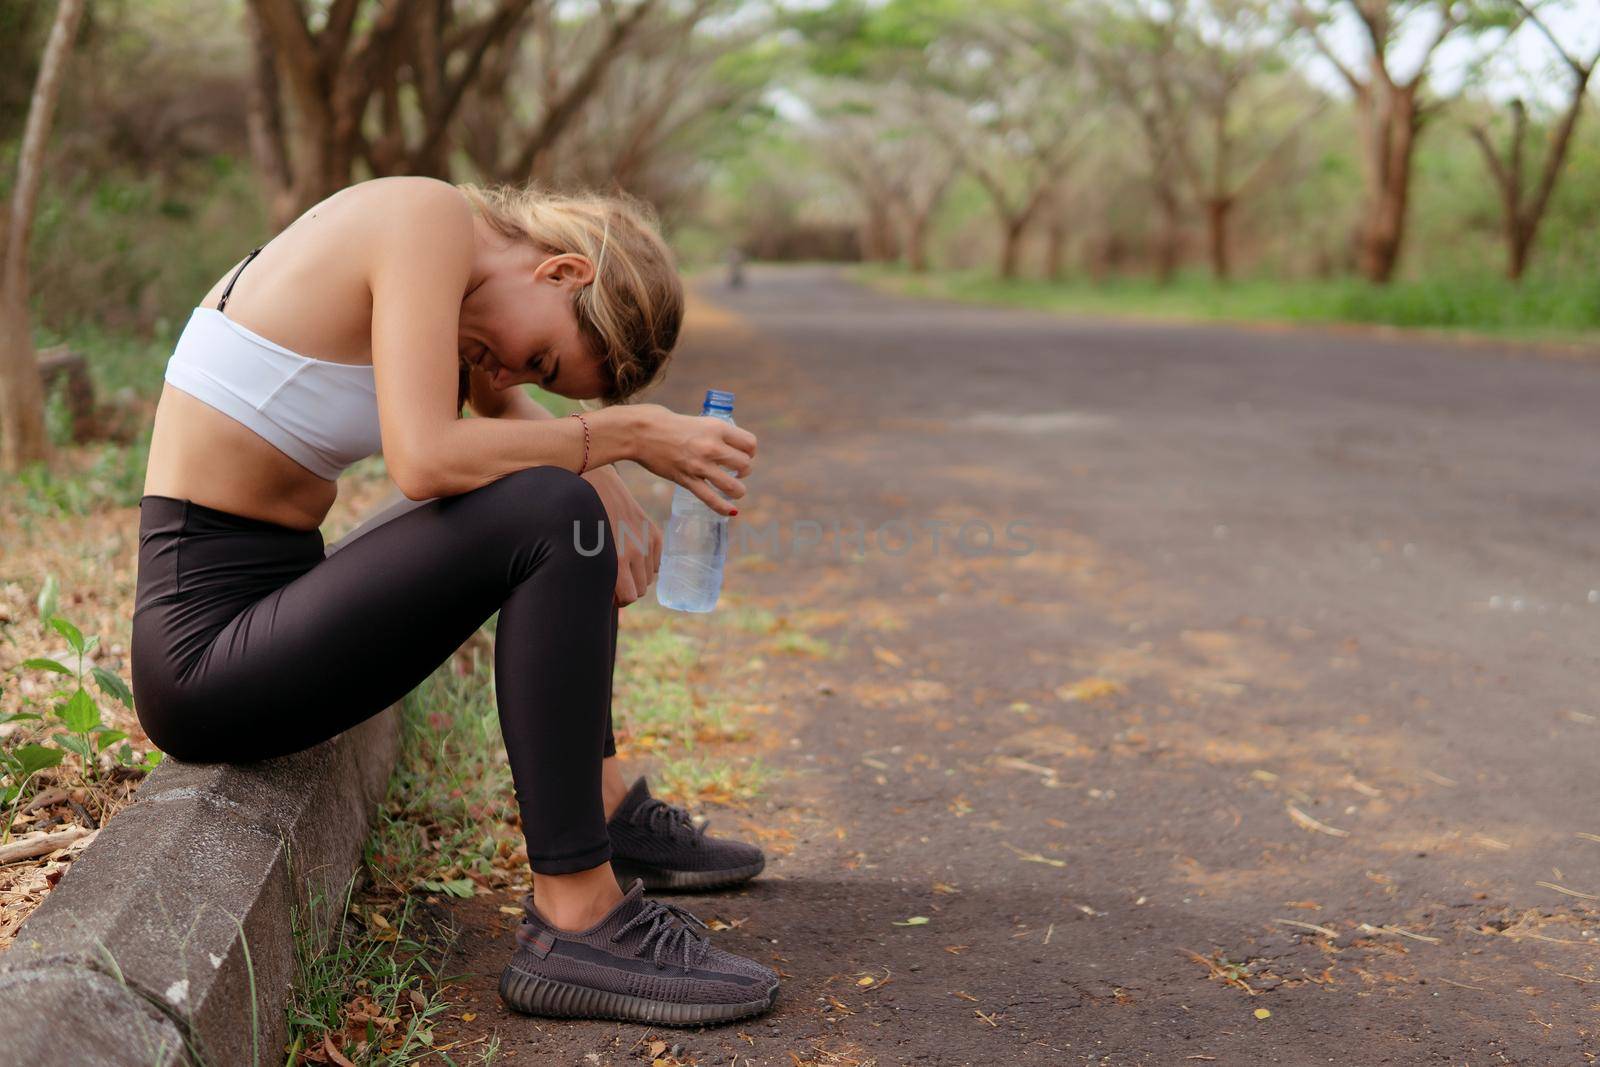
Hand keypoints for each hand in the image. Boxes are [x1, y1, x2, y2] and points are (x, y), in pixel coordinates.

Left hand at [583, 465, 660, 606]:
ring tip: (621, 565)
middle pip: (641, 589)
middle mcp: (636, 551)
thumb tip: (607, 598)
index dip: (620, 600)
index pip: (631, 597)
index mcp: (617, 559)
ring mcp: (647, 541)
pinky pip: (656, 562)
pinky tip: (631, 554)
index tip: (611, 595)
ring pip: (649, 577)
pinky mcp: (654, 533)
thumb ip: (597, 576)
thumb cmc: (581, 523)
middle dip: (628, 588)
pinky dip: (646, 563)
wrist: (595, 486)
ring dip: (637, 576)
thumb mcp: (583, 552)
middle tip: (614, 580)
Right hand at [628, 404, 756, 516]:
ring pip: (732, 486)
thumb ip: (712, 433)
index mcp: (717, 428)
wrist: (640, 432)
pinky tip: (731, 512)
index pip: (750, 443)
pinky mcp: (686, 480)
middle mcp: (712, 447)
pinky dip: (723, 508)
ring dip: (738, 491)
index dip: (750, 451)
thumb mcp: (697, 421)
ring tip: (735, 490)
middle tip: (737, 471)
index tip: (745, 454)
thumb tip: (725, 445)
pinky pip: (710, 499)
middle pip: (745, 465)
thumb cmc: (666, 423)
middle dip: (744, 470)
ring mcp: (699, 465)